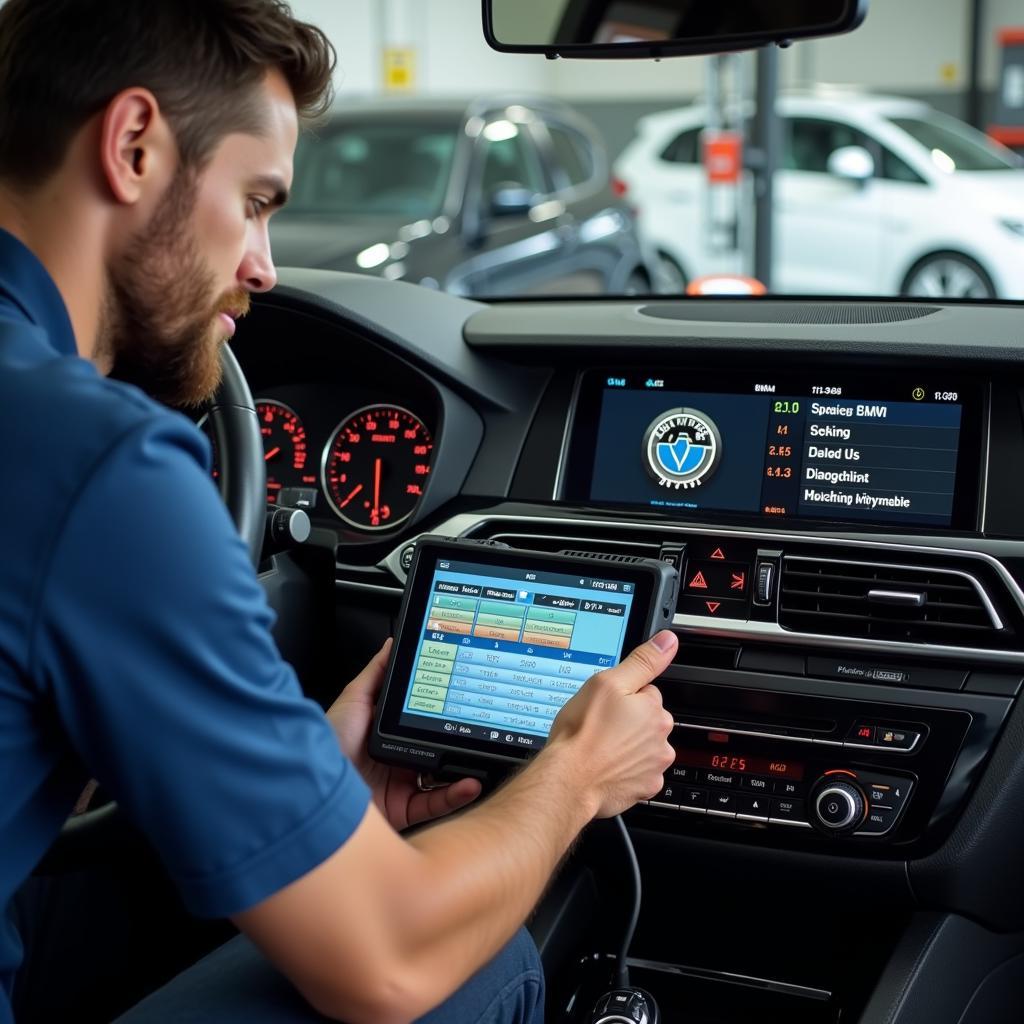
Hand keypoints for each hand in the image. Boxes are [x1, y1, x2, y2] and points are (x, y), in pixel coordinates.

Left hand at [327, 639, 481, 830]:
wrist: (314, 786)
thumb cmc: (329, 742)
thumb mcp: (354, 698)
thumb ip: (376, 672)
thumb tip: (393, 643)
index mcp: (389, 734)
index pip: (424, 721)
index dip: (443, 713)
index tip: (462, 701)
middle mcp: (398, 759)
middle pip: (437, 749)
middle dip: (460, 742)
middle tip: (477, 730)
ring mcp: (402, 785)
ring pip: (444, 778)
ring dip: (465, 770)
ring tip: (481, 758)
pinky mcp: (404, 809)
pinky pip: (437, 803)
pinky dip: (457, 795)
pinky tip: (470, 784)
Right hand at [545, 630, 677, 818]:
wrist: (569, 780)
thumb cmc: (582, 733)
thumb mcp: (607, 683)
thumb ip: (642, 662)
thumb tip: (668, 641)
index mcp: (654, 711)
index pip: (647, 693)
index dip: (624, 697)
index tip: (607, 705)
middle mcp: (661, 740)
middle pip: (647, 721)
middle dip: (628, 722)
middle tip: (601, 726)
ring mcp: (654, 767)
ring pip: (643, 748)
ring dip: (627, 747)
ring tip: (601, 747)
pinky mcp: (644, 789)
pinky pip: (638, 773)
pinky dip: (625, 771)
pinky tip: (606, 766)